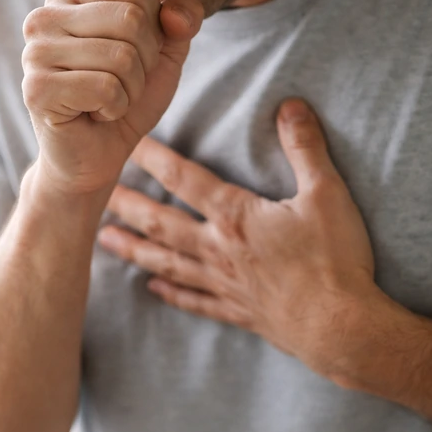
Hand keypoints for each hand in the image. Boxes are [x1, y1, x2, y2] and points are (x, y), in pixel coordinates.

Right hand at [21, 0, 203, 196]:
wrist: (101, 152)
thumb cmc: (129, 96)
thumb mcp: (166, 53)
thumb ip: (182, 21)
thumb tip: (177, 13)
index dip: (156, 27)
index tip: (135, 53)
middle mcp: (45, 15)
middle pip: (131, 19)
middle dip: (146, 62)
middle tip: (122, 82)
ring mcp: (35, 51)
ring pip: (121, 56)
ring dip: (131, 89)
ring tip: (108, 99)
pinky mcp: (37, 88)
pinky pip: (106, 89)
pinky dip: (115, 108)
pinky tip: (95, 113)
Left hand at [97, 98, 380, 384]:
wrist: (339, 326)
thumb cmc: (334, 260)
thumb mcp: (327, 194)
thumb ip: (305, 148)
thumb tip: (290, 106)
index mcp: (237, 217)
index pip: (185, 180)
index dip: (155, 158)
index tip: (126, 143)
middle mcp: (220, 250)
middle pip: (161, 223)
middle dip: (126, 205)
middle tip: (91, 194)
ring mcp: (225, 284)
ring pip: (167, 262)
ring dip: (133, 249)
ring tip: (103, 239)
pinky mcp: (239, 311)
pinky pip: (194, 301)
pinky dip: (171, 293)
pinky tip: (153, 288)